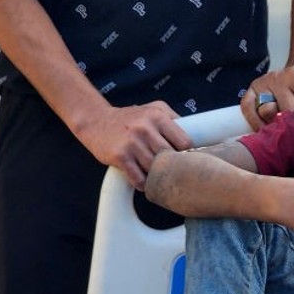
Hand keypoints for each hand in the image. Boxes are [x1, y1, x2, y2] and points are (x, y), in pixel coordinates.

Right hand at [72, 101, 192, 190]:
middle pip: (171, 158)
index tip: (186, 161)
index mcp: (158, 116)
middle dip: (173, 167)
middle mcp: (145, 129)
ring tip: (160, 180)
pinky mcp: (119, 156)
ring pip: (155, 170)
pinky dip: (143, 184)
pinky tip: (145, 183)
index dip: (187, 155)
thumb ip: (174, 118)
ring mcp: (132, 143)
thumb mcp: (153, 108)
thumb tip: (197, 135)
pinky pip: (138, 178)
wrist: (96, 120)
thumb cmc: (130, 117)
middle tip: (175, 175)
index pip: (185, 142)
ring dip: (158, 178)